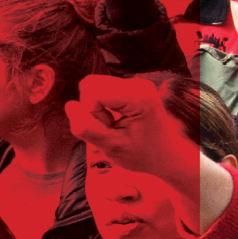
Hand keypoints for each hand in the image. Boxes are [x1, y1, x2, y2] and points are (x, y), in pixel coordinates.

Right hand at [66, 75, 198, 188]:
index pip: (93, 91)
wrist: (167, 155)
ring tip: (114, 124)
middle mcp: (138, 84)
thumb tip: (70, 106)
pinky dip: (102, 106)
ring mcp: (136, 84)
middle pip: (91, 84)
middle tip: (110, 127)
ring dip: (96, 108)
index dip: (91, 113)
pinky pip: (102, 90)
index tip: (108, 128)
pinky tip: (117, 120)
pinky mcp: (132, 87)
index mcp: (138, 96)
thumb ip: (87, 128)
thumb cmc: (144, 154)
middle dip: (92, 108)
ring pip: (94, 86)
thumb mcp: (112, 148)